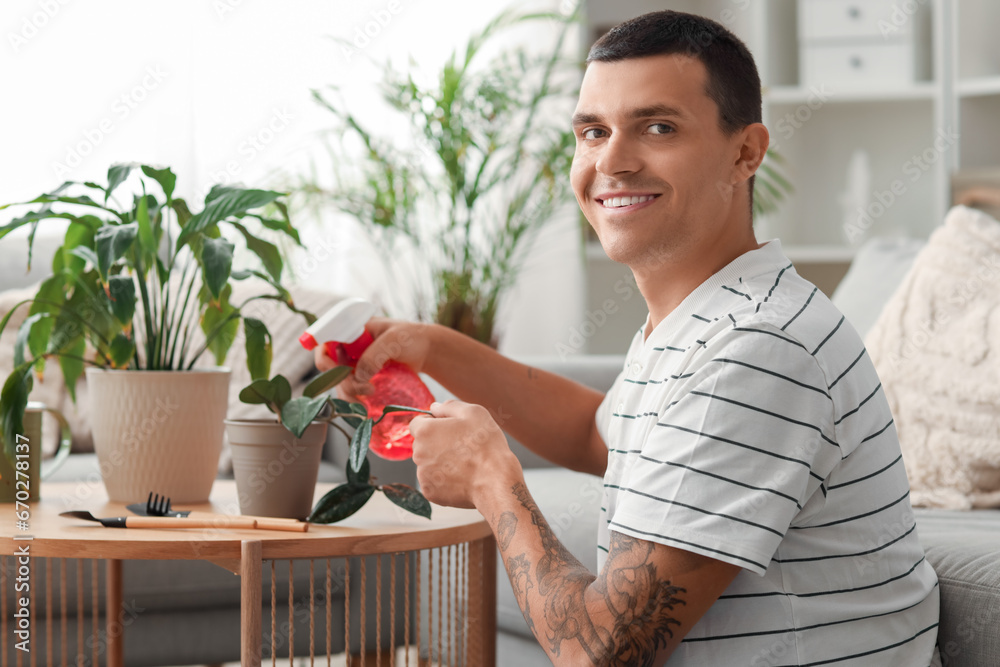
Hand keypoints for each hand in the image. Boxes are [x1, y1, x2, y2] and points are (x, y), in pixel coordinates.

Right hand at [312, 317, 433, 398]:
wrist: (426, 351)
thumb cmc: (411, 337)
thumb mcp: (393, 341)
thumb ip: (374, 355)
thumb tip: (358, 376)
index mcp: (351, 329)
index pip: (325, 341)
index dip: (324, 359)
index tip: (337, 372)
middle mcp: (348, 346)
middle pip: (330, 367)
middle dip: (344, 382)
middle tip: (366, 389)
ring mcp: (354, 362)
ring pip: (339, 381)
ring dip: (349, 393)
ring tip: (368, 400)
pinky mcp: (362, 376)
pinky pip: (350, 389)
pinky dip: (355, 398)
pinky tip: (366, 407)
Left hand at [409, 400, 520, 509]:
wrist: (494, 480)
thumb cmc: (485, 445)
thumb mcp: (473, 413)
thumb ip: (449, 406)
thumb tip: (434, 407)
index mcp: (425, 431)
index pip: (417, 423)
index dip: (433, 424)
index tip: (449, 430)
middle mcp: (418, 453)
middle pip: (422, 444)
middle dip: (437, 444)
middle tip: (462, 447)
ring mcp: (422, 474)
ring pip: (428, 464)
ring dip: (440, 462)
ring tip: (464, 464)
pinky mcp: (429, 492)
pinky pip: (433, 481)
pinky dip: (444, 480)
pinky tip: (461, 478)